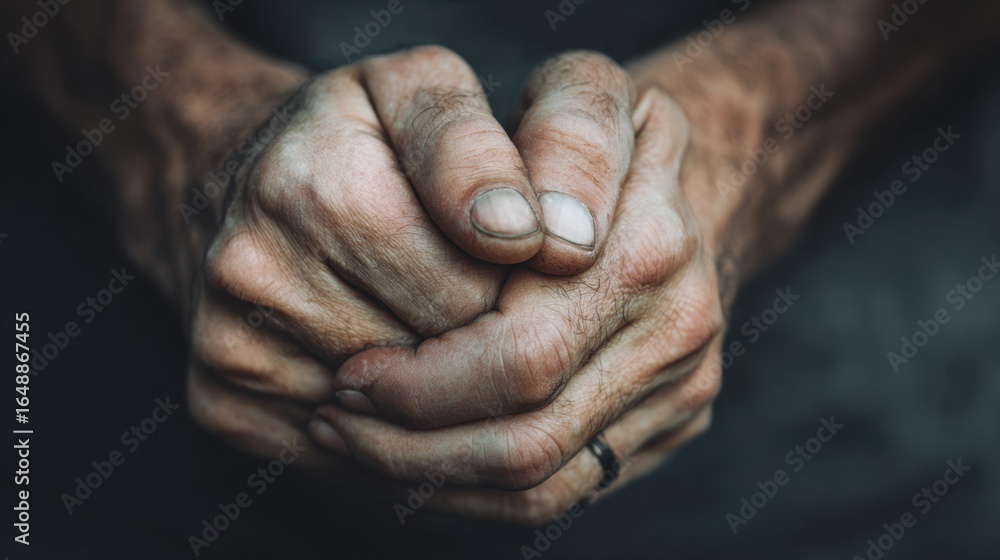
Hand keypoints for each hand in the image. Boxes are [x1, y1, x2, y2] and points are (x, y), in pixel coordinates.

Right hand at [186, 46, 567, 471]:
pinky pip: (359, 454)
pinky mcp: (224, 408)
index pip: (485, 293)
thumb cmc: (352, 137)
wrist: (232, 185)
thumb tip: (546, 239)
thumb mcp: (422, 91)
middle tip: (456, 278)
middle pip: (447, 359)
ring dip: (437, 380)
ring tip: (412, 311)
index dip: (511, 280)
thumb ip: (485, 150)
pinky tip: (382, 358)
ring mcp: (233, 353)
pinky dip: (393, 421)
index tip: (500, 248)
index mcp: (319, 188)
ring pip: (407, 417)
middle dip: (478, 329)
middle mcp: (259, 277)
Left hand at [311, 52, 727, 521]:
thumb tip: (522, 229)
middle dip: (414, 439)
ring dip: (434, 476)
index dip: (423, 381)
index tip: (349, 370)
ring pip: (543, 484)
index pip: (520, 356)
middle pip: (529, 437)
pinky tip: (415, 459)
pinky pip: (563, 493)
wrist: (679, 185)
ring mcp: (680, 390)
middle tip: (338, 412)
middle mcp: (676, 331)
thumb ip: (559, 134)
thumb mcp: (578, 92)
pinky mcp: (667, 428)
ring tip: (358, 441)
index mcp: (648, 251)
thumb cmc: (592, 140)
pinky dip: (477, 492)